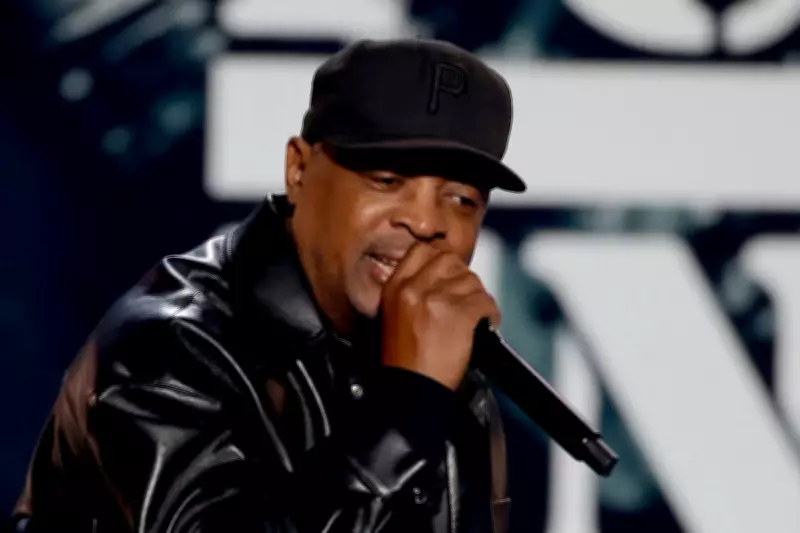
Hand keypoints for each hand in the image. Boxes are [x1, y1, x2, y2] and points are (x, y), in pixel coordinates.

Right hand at [379, 242, 500, 390]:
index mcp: (395, 287)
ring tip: (473, 318)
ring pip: (472, 281)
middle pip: (451, 261)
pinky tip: (484, 327)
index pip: (423, 250)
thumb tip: (442, 275)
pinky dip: (490, 315)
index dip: (441, 259)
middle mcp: (414, 288)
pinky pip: (486, 302)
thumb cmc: (404, 362)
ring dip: (477, 299)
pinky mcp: (459, 314)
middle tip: (464, 299)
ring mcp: (437, 299)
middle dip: (462, 278)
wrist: (410, 391)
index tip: (450, 274)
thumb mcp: (393, 316)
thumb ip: (412, 290)